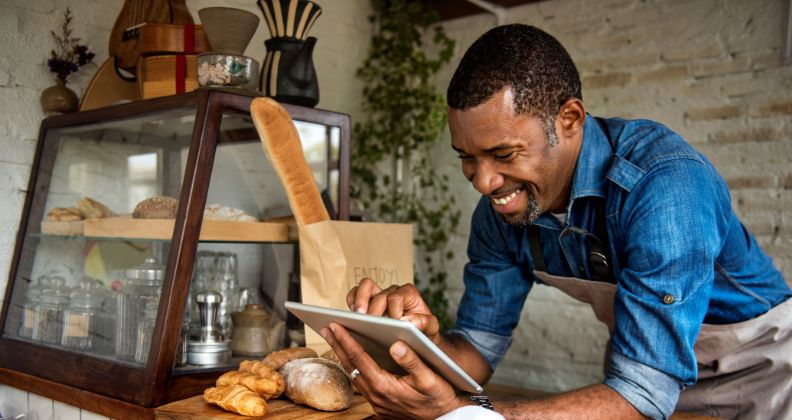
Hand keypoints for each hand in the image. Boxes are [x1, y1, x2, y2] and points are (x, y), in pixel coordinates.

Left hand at [321, 322, 464, 418]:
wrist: (444, 418)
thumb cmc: (439, 397)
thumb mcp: (430, 378)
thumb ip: (412, 361)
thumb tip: (396, 344)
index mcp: (384, 386)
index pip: (360, 358)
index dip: (346, 340)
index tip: (335, 325)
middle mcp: (376, 395)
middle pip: (351, 366)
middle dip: (337, 345)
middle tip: (326, 327)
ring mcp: (376, 401)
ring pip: (354, 374)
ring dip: (343, 355)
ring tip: (335, 339)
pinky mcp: (379, 403)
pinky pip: (360, 382)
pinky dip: (353, 366)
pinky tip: (352, 357)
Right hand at [347, 278, 439, 342]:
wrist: (418, 336)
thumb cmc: (424, 330)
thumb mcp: (431, 328)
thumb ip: (424, 323)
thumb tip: (408, 321)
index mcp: (408, 294)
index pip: (396, 297)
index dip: (393, 310)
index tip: (394, 323)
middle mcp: (392, 291)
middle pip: (378, 293)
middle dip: (373, 308)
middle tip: (370, 322)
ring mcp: (378, 295)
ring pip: (364, 286)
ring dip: (359, 301)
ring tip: (358, 317)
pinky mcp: (367, 303)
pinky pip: (354, 295)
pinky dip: (351, 303)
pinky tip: (352, 318)